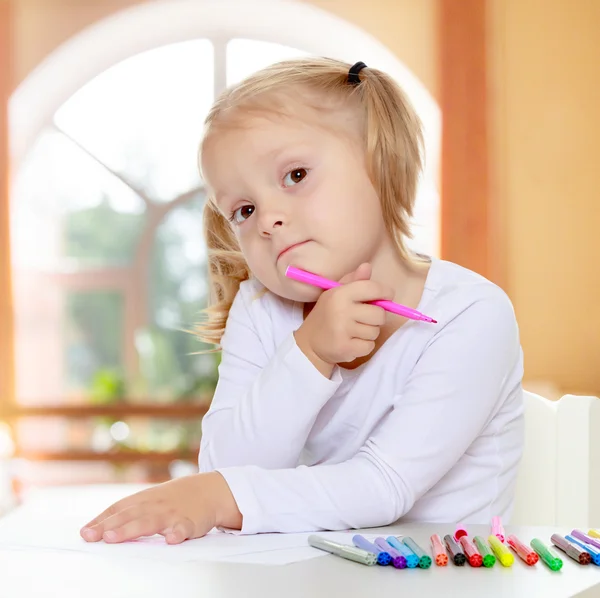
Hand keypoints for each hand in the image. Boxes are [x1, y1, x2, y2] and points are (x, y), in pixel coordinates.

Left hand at [79, 472, 241, 543]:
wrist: (210, 490)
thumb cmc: (175, 499)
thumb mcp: (151, 500)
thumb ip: (128, 514)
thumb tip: (96, 530)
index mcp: (144, 500)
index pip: (119, 509)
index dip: (102, 521)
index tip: (85, 534)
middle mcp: (155, 505)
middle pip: (130, 516)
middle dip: (110, 527)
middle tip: (93, 537)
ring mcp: (172, 513)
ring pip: (150, 522)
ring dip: (131, 530)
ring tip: (114, 538)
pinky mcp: (190, 522)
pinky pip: (184, 528)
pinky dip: (178, 533)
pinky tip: (171, 540)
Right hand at [294, 263, 393, 375]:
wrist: (309, 343)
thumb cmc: (327, 315)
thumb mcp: (336, 293)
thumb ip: (354, 281)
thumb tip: (367, 266)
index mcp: (340, 294)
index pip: (372, 288)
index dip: (385, 292)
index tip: (386, 297)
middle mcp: (341, 310)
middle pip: (379, 314)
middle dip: (376, 318)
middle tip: (364, 319)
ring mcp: (343, 330)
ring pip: (375, 331)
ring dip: (369, 333)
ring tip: (354, 331)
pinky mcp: (345, 348)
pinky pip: (369, 346)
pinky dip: (364, 346)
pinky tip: (352, 342)